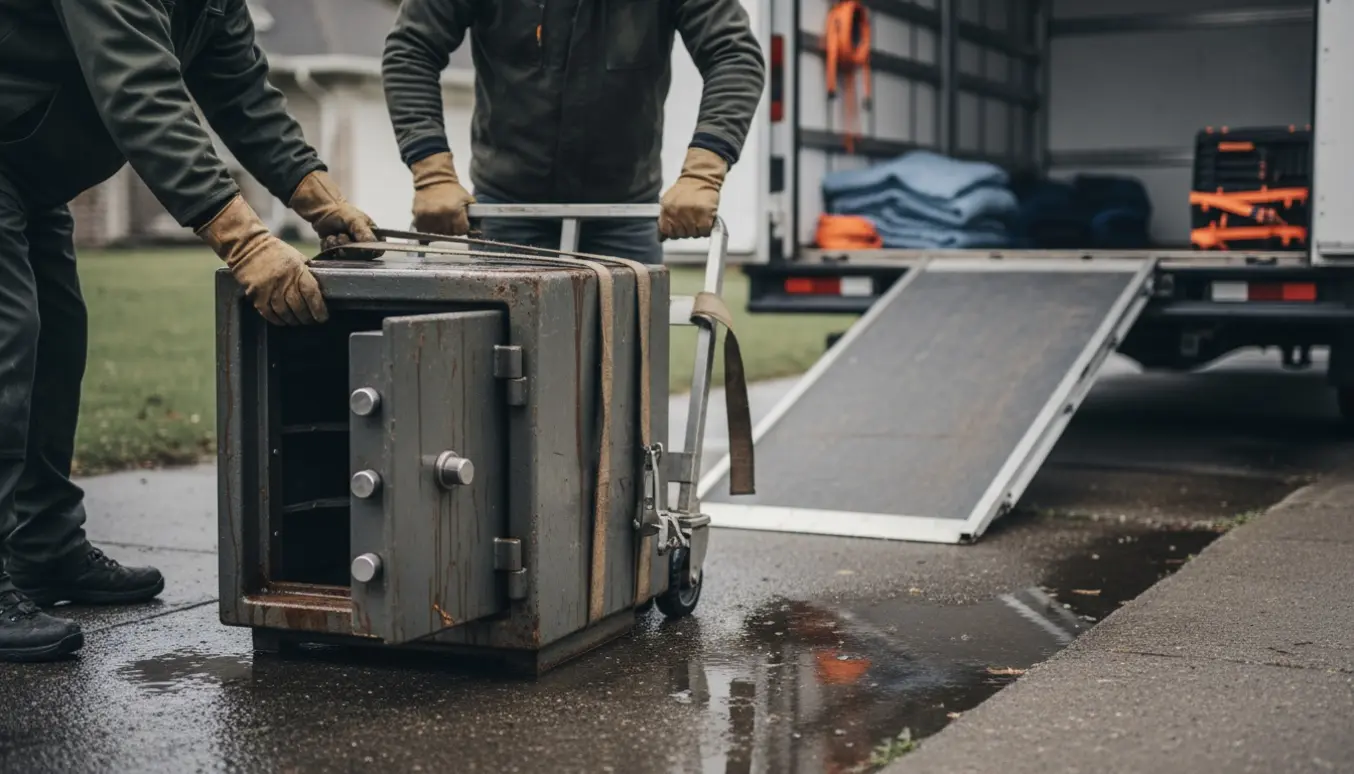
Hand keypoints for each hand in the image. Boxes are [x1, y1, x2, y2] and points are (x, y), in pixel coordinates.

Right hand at [197, 195, 327, 324]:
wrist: (247, 246)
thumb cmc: (275, 252)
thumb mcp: (297, 257)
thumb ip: (307, 272)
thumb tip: (319, 287)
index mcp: (297, 270)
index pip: (311, 293)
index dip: (318, 308)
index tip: (322, 317)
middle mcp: (284, 280)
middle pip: (298, 306)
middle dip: (307, 317)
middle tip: (311, 321)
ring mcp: (269, 288)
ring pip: (284, 312)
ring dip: (293, 320)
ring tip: (297, 322)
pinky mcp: (256, 294)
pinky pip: (268, 313)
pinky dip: (277, 320)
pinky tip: (283, 321)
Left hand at [288, 170, 382, 259]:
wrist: (324, 211)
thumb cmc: (343, 213)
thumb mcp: (356, 220)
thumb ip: (364, 232)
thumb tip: (371, 243)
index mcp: (372, 237)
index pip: (377, 251)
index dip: (369, 252)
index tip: (360, 248)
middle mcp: (362, 246)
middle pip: (359, 256)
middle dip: (347, 246)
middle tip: (341, 236)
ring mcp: (349, 251)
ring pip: (345, 257)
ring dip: (336, 246)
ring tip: (333, 236)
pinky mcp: (336, 253)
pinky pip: (332, 256)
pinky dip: (329, 247)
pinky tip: (328, 238)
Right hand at [410, 151, 474, 235]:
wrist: (433, 178)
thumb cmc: (452, 190)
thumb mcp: (468, 200)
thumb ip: (474, 216)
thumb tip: (476, 232)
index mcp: (455, 210)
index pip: (461, 231)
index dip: (462, 228)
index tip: (460, 224)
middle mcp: (441, 214)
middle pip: (449, 234)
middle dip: (451, 229)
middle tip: (450, 220)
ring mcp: (428, 216)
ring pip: (436, 234)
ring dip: (439, 230)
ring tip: (440, 221)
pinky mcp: (418, 216)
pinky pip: (424, 230)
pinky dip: (427, 229)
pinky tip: (431, 222)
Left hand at [660, 147, 726, 238]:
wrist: (700, 178)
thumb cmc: (686, 189)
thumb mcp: (668, 201)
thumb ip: (664, 218)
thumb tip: (661, 237)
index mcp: (667, 209)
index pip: (666, 232)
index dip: (673, 232)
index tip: (677, 228)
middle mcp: (677, 213)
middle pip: (681, 235)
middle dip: (686, 230)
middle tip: (690, 220)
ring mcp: (691, 215)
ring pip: (693, 235)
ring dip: (697, 229)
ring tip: (698, 218)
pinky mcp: (705, 216)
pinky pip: (704, 232)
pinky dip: (706, 229)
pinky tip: (705, 220)